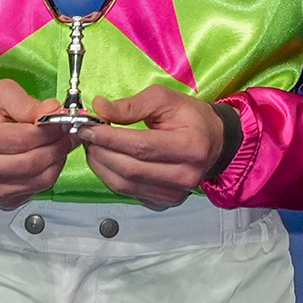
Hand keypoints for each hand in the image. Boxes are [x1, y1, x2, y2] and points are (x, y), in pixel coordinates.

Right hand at [0, 78, 75, 209]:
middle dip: (59, 146)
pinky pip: (36, 190)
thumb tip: (52, 110)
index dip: (51, 130)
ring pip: (39, 180)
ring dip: (58, 160)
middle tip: (71, 133)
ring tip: (62, 144)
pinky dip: (49, 173)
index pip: (22, 139)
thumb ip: (26, 103)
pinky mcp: (0, 201)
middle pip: (32, 162)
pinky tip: (48, 159)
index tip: (65, 121)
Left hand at [77, 85, 226, 210]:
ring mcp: (174, 193)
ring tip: (94, 147)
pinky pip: (128, 193)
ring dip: (101, 165)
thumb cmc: (192, 118)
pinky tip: (108, 161)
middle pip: (130, 169)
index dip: (110, 138)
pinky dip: (111, 177)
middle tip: (87, 136)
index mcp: (190, 146)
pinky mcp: (164, 202)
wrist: (215, 142)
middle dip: (101, 151)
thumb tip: (100, 108)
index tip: (89, 128)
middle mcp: (184, 175)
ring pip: (125, 185)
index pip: (141, 146)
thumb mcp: (166, 100)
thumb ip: (132, 105)